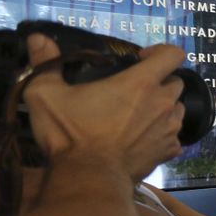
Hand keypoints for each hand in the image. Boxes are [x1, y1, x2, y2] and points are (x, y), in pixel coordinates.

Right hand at [23, 35, 185, 179]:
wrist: (88, 178)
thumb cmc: (70, 133)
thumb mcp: (46, 94)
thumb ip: (45, 63)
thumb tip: (38, 38)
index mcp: (141, 83)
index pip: (173, 54)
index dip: (160, 52)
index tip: (140, 59)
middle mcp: (163, 103)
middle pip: (175, 82)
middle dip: (159, 81)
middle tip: (133, 90)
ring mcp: (170, 130)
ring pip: (177, 109)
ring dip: (163, 107)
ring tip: (138, 114)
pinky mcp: (168, 152)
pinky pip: (174, 137)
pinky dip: (162, 134)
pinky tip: (142, 138)